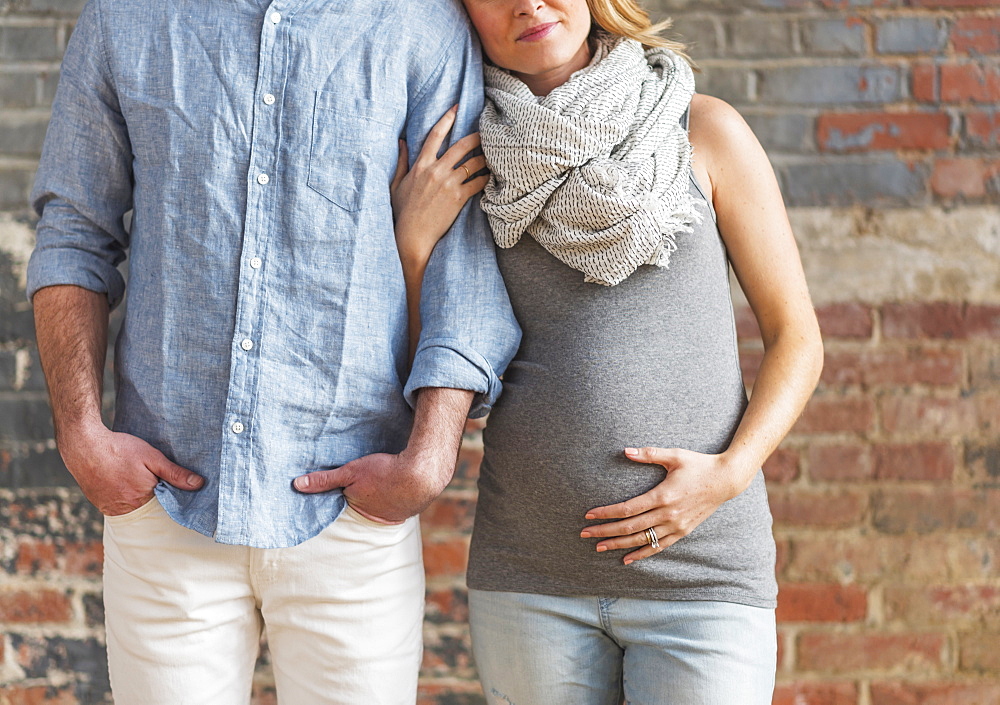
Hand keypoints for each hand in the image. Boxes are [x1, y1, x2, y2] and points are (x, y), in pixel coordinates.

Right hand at [59, 422, 203, 515]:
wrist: (83, 445)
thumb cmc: (119, 449)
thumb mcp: (152, 457)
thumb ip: (175, 473)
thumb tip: (199, 484)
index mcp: (142, 499)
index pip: (164, 505)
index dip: (170, 495)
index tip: (175, 486)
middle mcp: (125, 509)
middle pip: (148, 507)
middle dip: (155, 496)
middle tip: (154, 479)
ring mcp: (109, 507)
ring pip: (132, 506)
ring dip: (138, 496)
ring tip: (137, 479)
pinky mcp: (98, 502)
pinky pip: (117, 504)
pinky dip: (123, 496)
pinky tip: (124, 481)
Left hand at [293, 448, 451, 523]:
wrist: (423, 472)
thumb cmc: (385, 472)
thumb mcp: (351, 472)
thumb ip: (325, 479)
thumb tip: (297, 485)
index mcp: (361, 511)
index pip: (348, 503)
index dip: (348, 492)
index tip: (350, 485)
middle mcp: (380, 519)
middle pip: (368, 506)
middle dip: (367, 497)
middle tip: (371, 482)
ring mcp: (399, 514)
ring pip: (387, 505)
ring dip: (386, 496)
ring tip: (385, 483)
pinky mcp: (415, 506)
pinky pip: (404, 501)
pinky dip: (401, 493)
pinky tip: (402, 483)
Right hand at [390, 105, 488, 264]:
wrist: (412, 235)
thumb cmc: (403, 211)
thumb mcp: (397, 184)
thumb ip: (402, 161)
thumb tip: (402, 142)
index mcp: (421, 164)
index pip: (436, 134)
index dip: (448, 118)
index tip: (458, 107)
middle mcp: (436, 170)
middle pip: (462, 145)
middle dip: (476, 137)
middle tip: (486, 133)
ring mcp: (448, 183)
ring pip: (474, 163)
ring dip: (485, 158)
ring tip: (493, 156)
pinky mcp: (458, 197)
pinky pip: (478, 182)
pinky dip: (486, 178)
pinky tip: (492, 176)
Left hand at [580, 447, 741, 564]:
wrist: (726, 481)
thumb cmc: (698, 465)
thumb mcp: (674, 455)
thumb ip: (649, 454)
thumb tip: (625, 451)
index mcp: (663, 495)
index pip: (628, 509)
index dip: (606, 513)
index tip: (589, 515)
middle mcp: (668, 514)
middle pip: (630, 527)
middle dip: (605, 531)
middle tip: (585, 534)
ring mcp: (676, 526)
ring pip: (642, 540)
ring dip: (619, 545)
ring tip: (599, 547)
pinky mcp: (682, 532)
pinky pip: (658, 546)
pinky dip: (642, 554)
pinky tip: (627, 559)